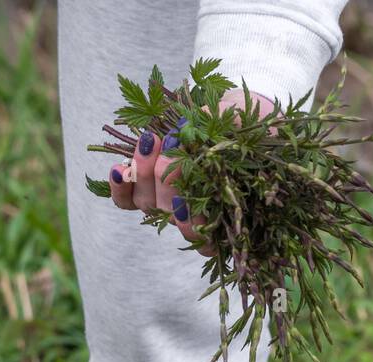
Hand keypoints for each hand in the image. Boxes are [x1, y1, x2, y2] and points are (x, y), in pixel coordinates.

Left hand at [107, 89, 275, 249]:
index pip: (205, 240)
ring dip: (144, 173)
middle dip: (168, 183)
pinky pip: (125, 200)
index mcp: (225, 213)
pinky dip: (119, 187)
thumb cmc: (255, 126)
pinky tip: (117, 167)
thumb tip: (203, 143)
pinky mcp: (144, 187)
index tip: (186, 198)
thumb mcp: (254, 129)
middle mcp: (194, 214)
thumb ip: (236, 141)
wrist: (236, 110)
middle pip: (173, 215)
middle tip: (170, 151)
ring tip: (150, 140)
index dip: (193, 223)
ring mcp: (166, 202)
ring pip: (148, 203)